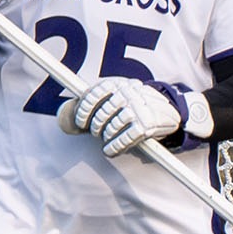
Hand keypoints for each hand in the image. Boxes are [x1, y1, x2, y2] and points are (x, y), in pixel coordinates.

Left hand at [64, 77, 183, 156]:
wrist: (169, 111)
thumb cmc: (134, 106)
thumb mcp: (115, 98)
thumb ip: (92, 106)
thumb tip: (64, 119)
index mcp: (117, 83)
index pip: (93, 94)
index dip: (83, 110)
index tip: (81, 122)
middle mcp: (127, 92)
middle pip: (101, 114)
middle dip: (95, 128)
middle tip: (97, 133)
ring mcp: (138, 108)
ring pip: (111, 128)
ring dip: (106, 139)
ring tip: (107, 141)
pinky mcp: (146, 124)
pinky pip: (124, 139)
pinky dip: (115, 147)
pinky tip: (111, 150)